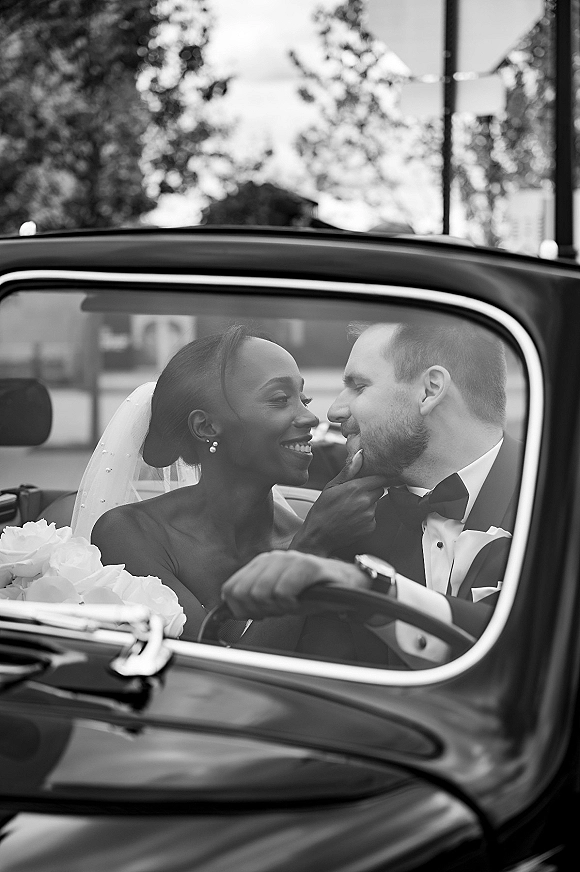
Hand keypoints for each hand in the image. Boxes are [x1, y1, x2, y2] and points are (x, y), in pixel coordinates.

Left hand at [221, 550, 369, 619]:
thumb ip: (252, 601)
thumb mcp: (276, 598)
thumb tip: (231, 611)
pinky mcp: (307, 566)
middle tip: (278, 611)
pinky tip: (300, 602)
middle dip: (257, 610)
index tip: (258, 614)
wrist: (348, 587)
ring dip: (275, 608)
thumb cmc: (313, 593)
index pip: (230, 589)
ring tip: (291, 605)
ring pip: (260, 592)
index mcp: (262, 563)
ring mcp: (290, 560)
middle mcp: (273, 557)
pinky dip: (289, 605)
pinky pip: (282, 592)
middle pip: (243, 593)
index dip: (240, 609)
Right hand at [290, 449, 386, 555]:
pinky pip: (373, 517)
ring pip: (376, 504)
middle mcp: (366, 501)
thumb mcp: (331, 486)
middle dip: (371, 490)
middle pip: (379, 490)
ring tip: (351, 509)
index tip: (369, 480)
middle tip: (355, 495)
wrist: (318, 535)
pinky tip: (353, 519)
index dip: (374, 478)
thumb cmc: (322, 509)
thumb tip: (360, 454)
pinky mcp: (371, 527)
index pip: (379, 478)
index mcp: (356, 488)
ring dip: (368, 504)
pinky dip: (366, 517)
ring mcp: (369, 515)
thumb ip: (349, 470)